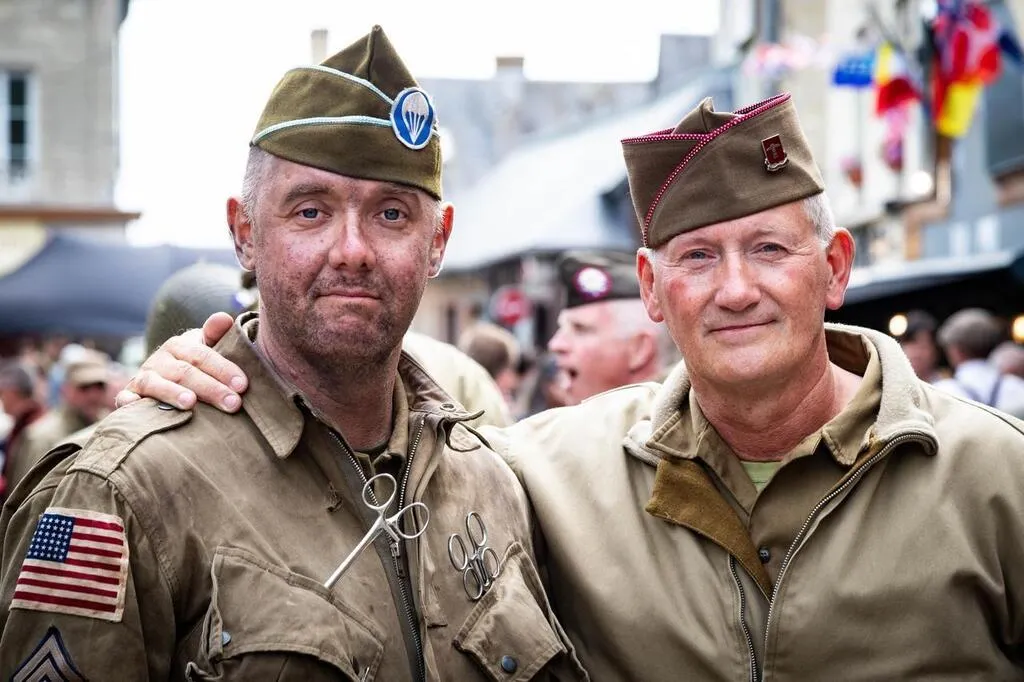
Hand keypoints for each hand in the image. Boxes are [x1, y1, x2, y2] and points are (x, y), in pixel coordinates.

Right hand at [115, 313, 247, 411]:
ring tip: (190, 403)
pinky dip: (129, 402)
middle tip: (233, 403)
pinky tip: (138, 408)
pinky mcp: (130, 395)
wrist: (165, 379)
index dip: (223, 369)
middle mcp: (159, 360)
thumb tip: (224, 318)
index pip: (202, 356)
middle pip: (184, 372)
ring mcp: (143, 378)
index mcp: (179, 346)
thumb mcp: (206, 348)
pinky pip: (126, 398)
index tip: (242, 385)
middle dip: (210, 388)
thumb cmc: (194, 366)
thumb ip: (216, 335)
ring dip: (172, 393)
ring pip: (156, 384)